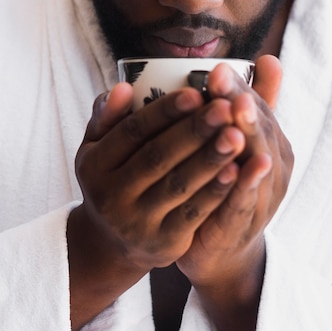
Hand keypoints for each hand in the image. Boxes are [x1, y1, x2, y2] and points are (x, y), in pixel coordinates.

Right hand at [73, 81, 247, 272]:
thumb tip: (124, 86)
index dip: (164, 112)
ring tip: (238, 134)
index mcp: (93, 164)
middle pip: (157, 157)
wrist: (112, 244)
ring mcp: (137, 222)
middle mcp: (110, 195)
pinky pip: (194, 213)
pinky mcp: (164, 243)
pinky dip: (216, 191)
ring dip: (211, 159)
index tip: (195, 92)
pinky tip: (237, 170)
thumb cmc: (111, 178)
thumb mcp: (96, 147)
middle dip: (194, 131)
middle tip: (225, 108)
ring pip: (179, 184)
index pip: (131, 131)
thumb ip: (108, 115)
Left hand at [177, 55, 292, 291]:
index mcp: (270, 138)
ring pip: (257, 161)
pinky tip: (239, 167)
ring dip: (247, 137)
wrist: (222, 245)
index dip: (237, 87)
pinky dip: (244, 184)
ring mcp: (264, 194)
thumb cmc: (228, 180)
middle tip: (222, 83)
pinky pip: (246, 202)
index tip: (217, 68)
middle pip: (259, 130)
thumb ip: (252, 100)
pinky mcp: (246, 223)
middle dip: (241, 104)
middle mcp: (273, 162)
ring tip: (235, 114)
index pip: (257, 106)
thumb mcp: (241, 138)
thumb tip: (269, 57)